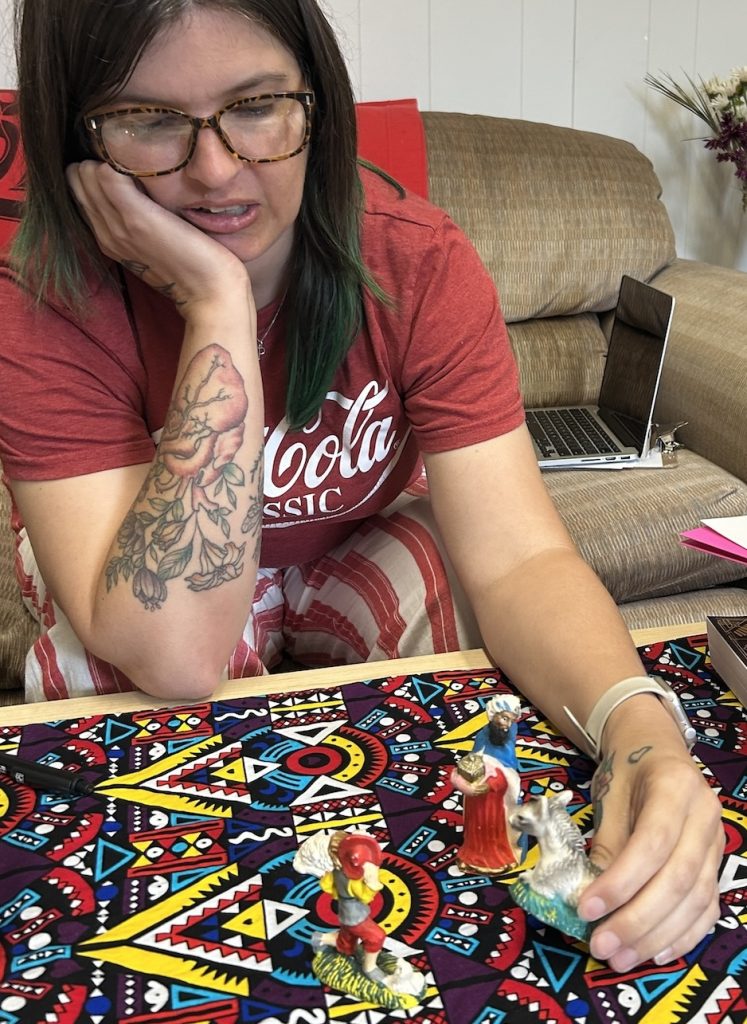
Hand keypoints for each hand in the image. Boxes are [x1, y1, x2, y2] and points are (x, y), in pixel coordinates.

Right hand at [66, 161, 250, 316]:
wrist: (210, 292)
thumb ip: (139, 222)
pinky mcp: (136, 218)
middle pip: (76, 180)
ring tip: (138, 164)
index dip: (95, 173)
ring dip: (108, 160)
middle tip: (131, 164)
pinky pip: (106, 175)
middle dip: (97, 163)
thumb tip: (139, 191)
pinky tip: (143, 165)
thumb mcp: (156, 243)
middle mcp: (106, 233)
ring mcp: (118, 226)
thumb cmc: (193, 266)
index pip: (79, 192)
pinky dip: (119, 162)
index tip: (124, 169)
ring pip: (86, 174)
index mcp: (108, 239)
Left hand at [577, 740, 723, 971]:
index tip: (587, 909)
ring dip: (656, 936)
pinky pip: (707, 909)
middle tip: (603, 946)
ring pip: (695, 901)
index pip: (652, 845)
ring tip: (620, 958)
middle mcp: (705, 817)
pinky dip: (682, 936)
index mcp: (675, 788)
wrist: (654, 746)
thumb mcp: (610, 794)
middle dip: (638, 919)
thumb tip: (593, 895)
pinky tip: (654, 953)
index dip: (621, 882)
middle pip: (678, 879)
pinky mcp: (718, 866)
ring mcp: (717, 844)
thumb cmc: (626, 769)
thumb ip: (607, 841)